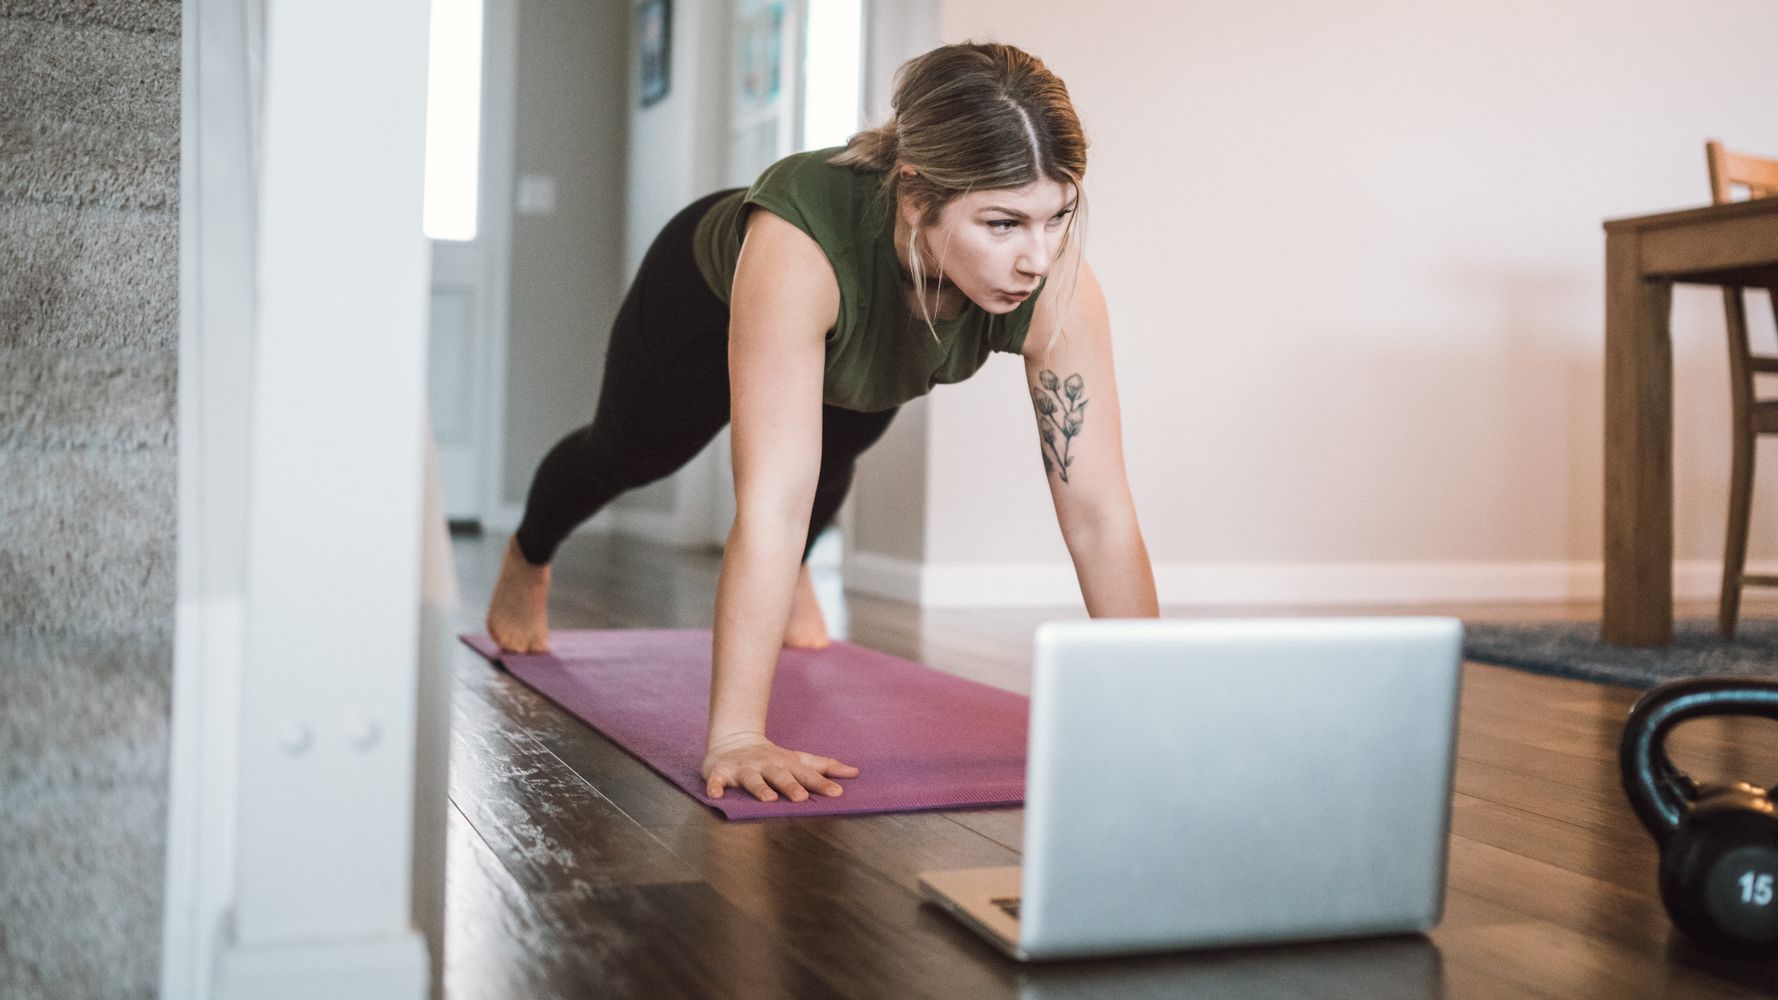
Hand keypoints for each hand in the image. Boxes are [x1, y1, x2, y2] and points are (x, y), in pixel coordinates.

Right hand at [700, 732, 858, 801]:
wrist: (734, 740)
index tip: (837, 793)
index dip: (822, 783)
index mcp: (786, 764)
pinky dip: (715, 786)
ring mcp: (744, 768)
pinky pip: (716, 780)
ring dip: (759, 788)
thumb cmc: (773, 758)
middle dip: (790, 786)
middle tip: (801, 798)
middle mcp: (766, 765)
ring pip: (752, 779)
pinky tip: (716, 795)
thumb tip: (856, 772)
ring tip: (768, 800)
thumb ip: (824, 767)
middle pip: (780, 776)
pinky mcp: (721, 772)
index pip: (807, 774)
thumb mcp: (798, 760)